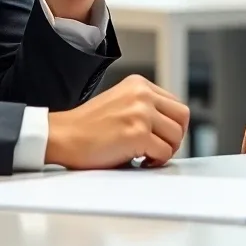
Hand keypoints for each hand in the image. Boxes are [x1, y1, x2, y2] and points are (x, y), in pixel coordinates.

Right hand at [45, 75, 190, 168]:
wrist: (63, 135)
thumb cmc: (86, 126)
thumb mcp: (119, 102)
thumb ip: (143, 106)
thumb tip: (169, 126)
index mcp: (138, 84)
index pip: (175, 103)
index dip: (172, 125)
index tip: (162, 137)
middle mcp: (142, 94)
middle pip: (182, 117)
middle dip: (175, 137)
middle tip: (160, 148)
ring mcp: (140, 113)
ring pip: (176, 136)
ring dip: (165, 151)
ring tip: (148, 155)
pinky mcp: (137, 134)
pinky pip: (164, 152)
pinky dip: (156, 162)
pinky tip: (140, 161)